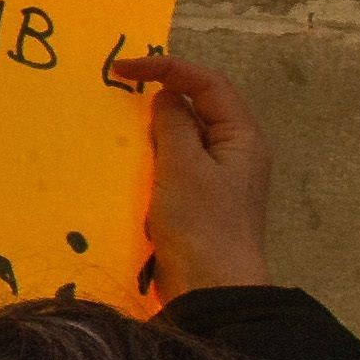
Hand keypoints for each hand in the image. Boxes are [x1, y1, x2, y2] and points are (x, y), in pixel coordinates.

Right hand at [114, 49, 271, 295]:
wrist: (211, 291)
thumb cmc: (200, 224)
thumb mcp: (182, 167)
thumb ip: (172, 124)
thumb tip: (165, 98)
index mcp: (242, 138)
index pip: (208, 84)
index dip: (167, 68)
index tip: (122, 69)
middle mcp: (235, 153)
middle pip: (199, 107)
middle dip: (159, 95)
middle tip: (116, 91)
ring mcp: (218, 179)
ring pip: (183, 138)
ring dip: (152, 130)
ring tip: (117, 128)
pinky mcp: (199, 203)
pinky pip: (174, 167)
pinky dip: (151, 159)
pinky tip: (126, 166)